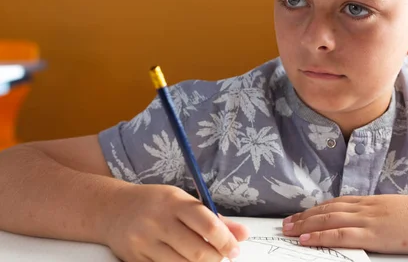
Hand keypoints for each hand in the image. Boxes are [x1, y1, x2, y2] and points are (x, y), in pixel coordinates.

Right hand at [106, 184, 248, 261]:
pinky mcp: (136, 259)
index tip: (235, 249)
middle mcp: (158, 222)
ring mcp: (145, 242)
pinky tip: (185, 261)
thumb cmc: (156, 203)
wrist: (113, 209)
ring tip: (205, 258)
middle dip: (216, 258)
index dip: (226, 241)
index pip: (208, 225)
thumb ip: (213, 218)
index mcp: (174, 202)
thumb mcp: (184, 201)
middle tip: (222, 256)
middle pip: (197, 251)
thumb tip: (243, 234)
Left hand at [281, 195, 407, 254]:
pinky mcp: (374, 234)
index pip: (336, 203)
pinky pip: (341, 234)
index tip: (301, 215)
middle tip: (286, 224)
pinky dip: (321, 236)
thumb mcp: (396, 210)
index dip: (316, 209)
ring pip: (329, 220)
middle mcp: (365, 207)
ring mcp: (368, 220)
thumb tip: (367, 220)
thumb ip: (379, 214)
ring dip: (306, 226)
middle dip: (304, 217)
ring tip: (289, 231)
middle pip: (327, 210)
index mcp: (371, 202)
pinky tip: (308, 239)